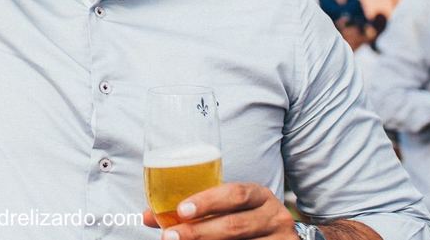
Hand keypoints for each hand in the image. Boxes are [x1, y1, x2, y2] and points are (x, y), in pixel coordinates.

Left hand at [143, 183, 295, 239]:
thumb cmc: (244, 219)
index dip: (208, 201)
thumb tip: (148, 216)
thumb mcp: (227, 208)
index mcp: (259, 195)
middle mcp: (275, 216)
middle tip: (170, 237)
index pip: (235, 193)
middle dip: (198, 232)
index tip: (181, 210)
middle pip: (234, 225)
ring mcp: (281, 239)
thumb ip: (193, 210)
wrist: (279, 239)